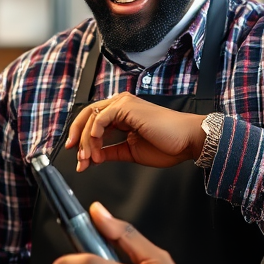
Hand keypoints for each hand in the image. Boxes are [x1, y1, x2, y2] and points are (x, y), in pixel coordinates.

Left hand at [65, 92, 206, 170]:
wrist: (186, 141)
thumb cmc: (166, 145)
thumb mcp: (131, 151)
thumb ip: (111, 151)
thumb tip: (93, 157)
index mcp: (122, 113)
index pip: (93, 122)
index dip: (81, 139)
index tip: (78, 158)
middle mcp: (120, 105)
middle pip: (87, 116)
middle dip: (78, 138)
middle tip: (78, 159)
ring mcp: (123, 103)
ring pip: (92, 118)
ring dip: (86, 141)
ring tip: (90, 159)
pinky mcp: (127, 107)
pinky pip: (101, 118)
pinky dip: (94, 133)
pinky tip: (96, 148)